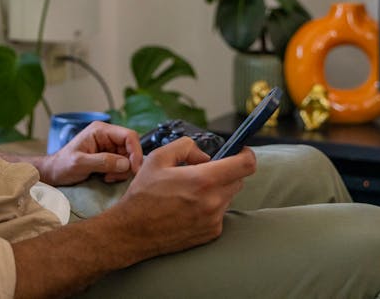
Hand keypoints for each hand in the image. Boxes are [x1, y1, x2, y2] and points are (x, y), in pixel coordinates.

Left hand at [40, 121, 143, 185]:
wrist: (54, 173)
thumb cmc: (62, 166)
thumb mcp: (80, 163)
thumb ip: (102, 161)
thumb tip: (125, 163)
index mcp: (101, 130)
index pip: (129, 136)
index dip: (136, 152)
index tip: (135, 169)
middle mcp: (107, 136)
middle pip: (131, 148)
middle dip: (127, 165)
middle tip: (112, 176)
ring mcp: (109, 147)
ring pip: (129, 159)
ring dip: (121, 171)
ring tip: (106, 177)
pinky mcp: (110, 158)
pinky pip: (123, 166)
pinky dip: (118, 174)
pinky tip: (106, 177)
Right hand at [108, 138, 256, 257]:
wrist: (133, 231)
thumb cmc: (143, 195)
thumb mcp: (158, 158)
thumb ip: (185, 147)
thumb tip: (203, 155)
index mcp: (203, 180)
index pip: (245, 165)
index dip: (246, 154)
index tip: (240, 151)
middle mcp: (213, 202)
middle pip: (238, 180)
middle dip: (225, 172)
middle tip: (202, 172)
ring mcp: (214, 220)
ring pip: (228, 196)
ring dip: (216, 190)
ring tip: (189, 192)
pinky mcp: (211, 233)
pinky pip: (220, 213)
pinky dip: (210, 206)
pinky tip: (188, 207)